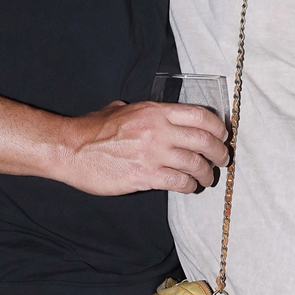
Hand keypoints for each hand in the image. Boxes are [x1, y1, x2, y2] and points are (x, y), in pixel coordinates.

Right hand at [61, 101, 229, 195]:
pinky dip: (189, 186)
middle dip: (219, 152)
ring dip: (206, 173)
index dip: (217, 127)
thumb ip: (142, 110)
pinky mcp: (145, 176)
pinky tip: (189, 187)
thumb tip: (153, 112)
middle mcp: (158, 130)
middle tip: (222, 159)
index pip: (199, 115)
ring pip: (195, 164)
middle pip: (204, 141)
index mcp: (155, 111)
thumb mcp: (120, 108)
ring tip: (207, 178)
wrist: (72, 149)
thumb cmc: (93, 129)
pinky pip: (179, 182)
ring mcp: (152, 154)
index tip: (222, 135)